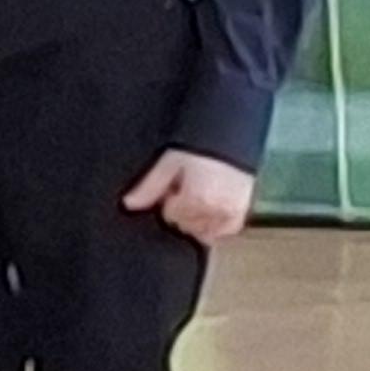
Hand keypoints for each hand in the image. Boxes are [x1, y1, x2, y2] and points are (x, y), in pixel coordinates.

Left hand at [123, 149, 255, 244]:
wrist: (228, 138)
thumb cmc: (199, 146)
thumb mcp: (169, 162)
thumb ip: (150, 187)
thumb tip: (128, 204)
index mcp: (197, 199)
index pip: (171, 216)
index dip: (168, 200)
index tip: (173, 185)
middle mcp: (217, 210)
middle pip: (185, 225)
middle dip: (181, 210)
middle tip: (187, 187)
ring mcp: (231, 214)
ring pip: (203, 232)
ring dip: (196, 219)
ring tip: (199, 194)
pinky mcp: (241, 214)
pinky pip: (223, 232)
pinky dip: (214, 226)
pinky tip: (210, 209)